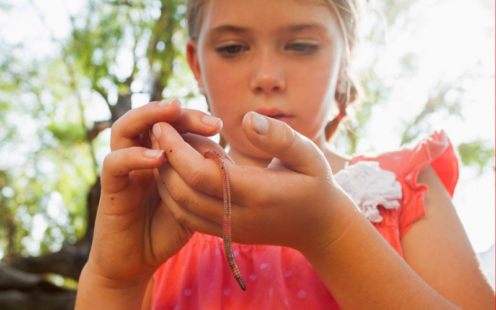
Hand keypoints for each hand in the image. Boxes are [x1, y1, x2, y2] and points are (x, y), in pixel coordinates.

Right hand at [86, 99, 222, 284]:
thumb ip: (203, 180)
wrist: (137, 262)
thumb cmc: (167, 229)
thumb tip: (229, 161)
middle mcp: (140, 156)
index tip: (218, 125)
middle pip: (151, 119)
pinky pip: (115, 164)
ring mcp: (124, 170)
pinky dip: (135, 156)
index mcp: (161, 156)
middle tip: (206, 120)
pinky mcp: (110, 189)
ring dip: (148, 115)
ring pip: (124, 128)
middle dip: (179, 113)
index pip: (173, 124)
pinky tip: (158, 156)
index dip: (194, 119)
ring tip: (172, 110)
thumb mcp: (194, 201)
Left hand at [151, 112, 357, 256]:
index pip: (202, 175)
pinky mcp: (225, 234)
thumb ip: (279, 137)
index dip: (175, 149)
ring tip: (161, 146)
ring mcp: (230, 230)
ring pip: (180, 208)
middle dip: (163, 160)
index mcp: (258, 194)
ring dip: (163, 177)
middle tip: (155, 130)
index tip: (163, 124)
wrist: (319, 227)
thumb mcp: (308, 154)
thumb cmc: (314, 183)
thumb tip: (246, 119)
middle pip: (184, 192)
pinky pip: (187, 217)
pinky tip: (174, 170)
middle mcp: (239, 217)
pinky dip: (173, 194)